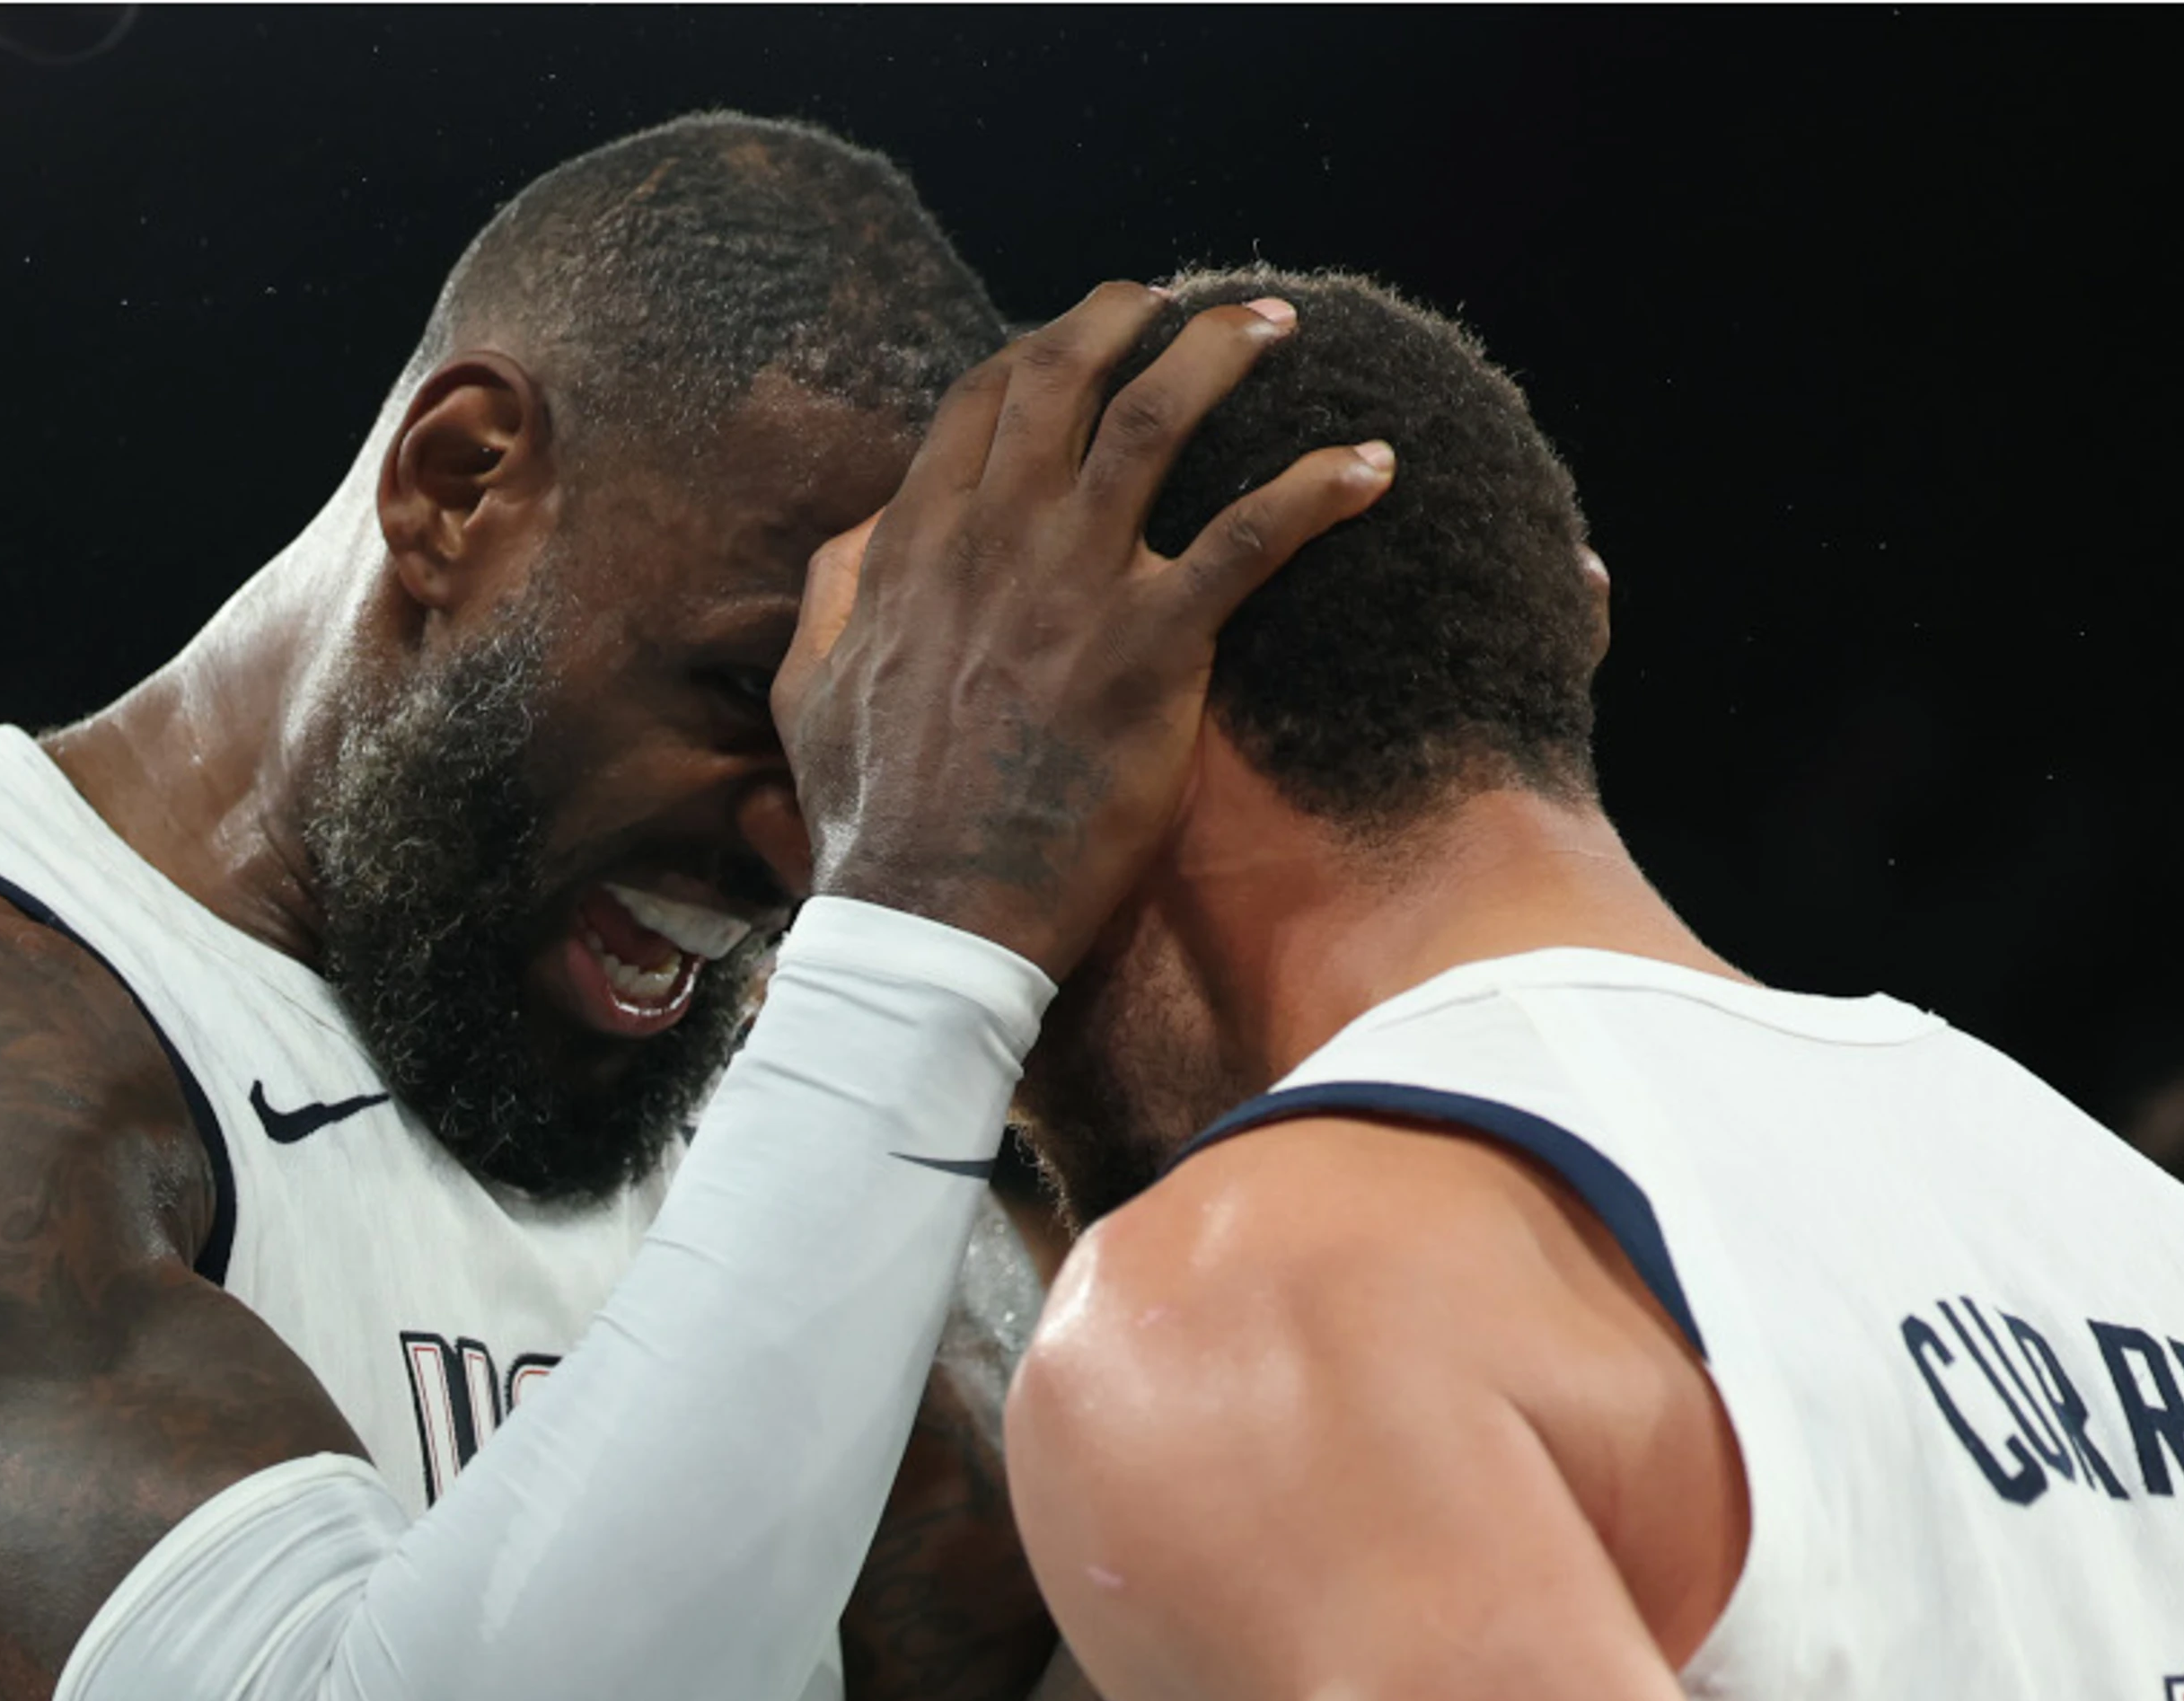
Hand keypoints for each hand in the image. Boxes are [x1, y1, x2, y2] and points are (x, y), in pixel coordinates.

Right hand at [771, 281, 1394, 977]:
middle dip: (1133, 316)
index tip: (1091, 335)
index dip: (1042, 348)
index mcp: (915, 542)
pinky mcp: (1152, 647)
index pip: (983, 399)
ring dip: (1222, 354)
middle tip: (1191, 304)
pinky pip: (1253, 537)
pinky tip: (1373, 468)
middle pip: (1066, 375)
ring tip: (1277, 325)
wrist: (932, 913)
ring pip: (1157, 418)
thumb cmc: (874, 821)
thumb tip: (871, 528)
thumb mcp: (810, 689)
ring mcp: (1075, 584)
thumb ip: (839, 590)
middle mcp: (995, 536)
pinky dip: (1318, 488)